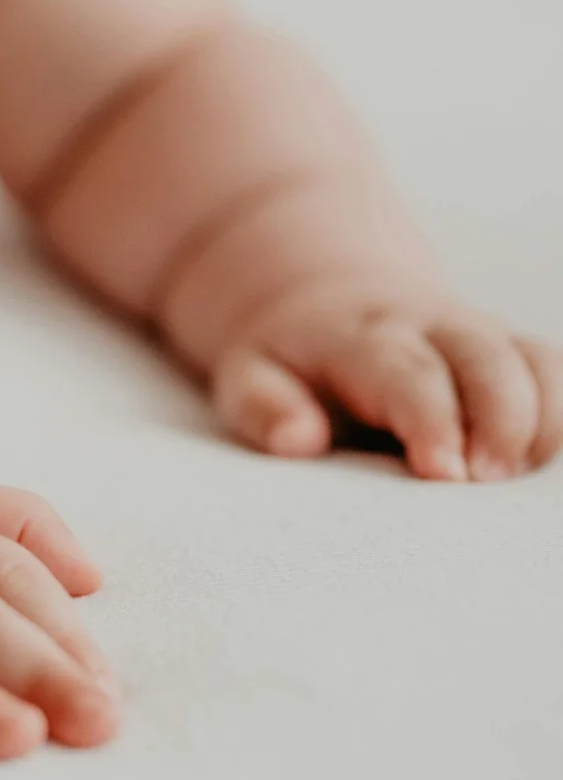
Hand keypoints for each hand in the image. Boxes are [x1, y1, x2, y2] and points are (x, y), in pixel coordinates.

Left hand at [210, 279, 562, 481]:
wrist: (325, 299)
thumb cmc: (286, 362)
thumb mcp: (248, 378)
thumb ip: (265, 408)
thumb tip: (297, 440)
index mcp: (359, 335)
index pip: (405, 371)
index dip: (431, 418)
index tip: (442, 471)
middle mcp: (429, 325)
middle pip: (484, 357)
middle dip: (499, 417)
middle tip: (489, 480)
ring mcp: (475, 333)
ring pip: (531, 359)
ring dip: (540, 417)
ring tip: (519, 475)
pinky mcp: (507, 349)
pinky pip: (550, 369)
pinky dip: (558, 412)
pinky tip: (541, 460)